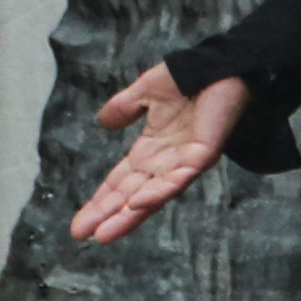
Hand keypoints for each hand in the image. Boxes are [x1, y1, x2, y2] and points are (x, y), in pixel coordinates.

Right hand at [70, 66, 248, 243]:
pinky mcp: (203, 156)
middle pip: (131, 196)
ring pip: (152, 196)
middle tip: (80, 235)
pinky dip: (157, 193)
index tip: (79, 222)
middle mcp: (166, 162)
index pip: (120, 182)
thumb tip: (103, 122)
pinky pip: (178, 179)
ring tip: (104, 234)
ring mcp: (185, 162)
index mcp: (151, 150)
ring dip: (128, 216)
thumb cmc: (189, 77)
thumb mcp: (146, 92)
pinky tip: (136, 204)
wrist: (221, 65)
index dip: (100, 201)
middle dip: (106, 215)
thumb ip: (125, 107)